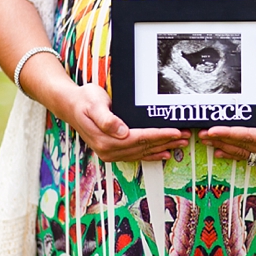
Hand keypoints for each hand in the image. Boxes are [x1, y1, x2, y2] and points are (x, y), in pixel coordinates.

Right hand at [57, 83, 190, 161]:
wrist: (70, 106)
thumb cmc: (84, 100)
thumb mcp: (94, 103)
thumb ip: (106, 118)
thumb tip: (121, 131)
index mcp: (106, 139)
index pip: (139, 138)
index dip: (158, 135)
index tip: (174, 132)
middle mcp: (108, 150)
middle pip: (143, 147)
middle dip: (166, 142)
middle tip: (185, 136)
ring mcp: (110, 153)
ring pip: (142, 152)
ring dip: (162, 148)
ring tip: (180, 144)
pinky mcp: (112, 151)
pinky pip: (136, 155)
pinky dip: (151, 155)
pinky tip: (163, 153)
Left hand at [198, 85, 255, 162]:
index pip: (249, 137)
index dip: (229, 134)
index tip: (213, 130)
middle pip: (242, 145)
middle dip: (220, 140)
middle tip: (201, 135)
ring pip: (242, 151)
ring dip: (223, 147)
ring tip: (205, 141)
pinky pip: (247, 154)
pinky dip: (232, 153)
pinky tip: (220, 151)